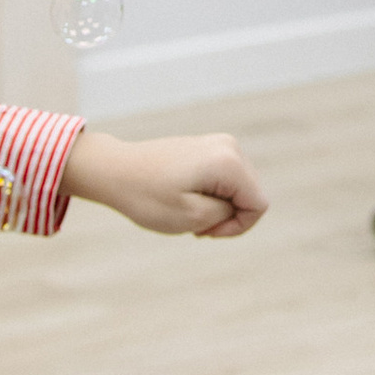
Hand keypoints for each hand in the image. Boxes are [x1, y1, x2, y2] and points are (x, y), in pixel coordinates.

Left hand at [61, 129, 267, 237]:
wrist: (115, 170)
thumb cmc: (148, 197)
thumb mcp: (192, 217)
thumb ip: (228, 214)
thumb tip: (240, 204)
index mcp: (229, 162)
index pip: (258, 204)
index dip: (238, 227)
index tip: (205, 231)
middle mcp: (230, 147)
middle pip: (251, 194)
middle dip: (229, 217)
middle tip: (194, 225)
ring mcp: (220, 143)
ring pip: (239, 188)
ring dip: (218, 207)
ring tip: (188, 212)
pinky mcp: (209, 147)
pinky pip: (226, 179)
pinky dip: (212, 195)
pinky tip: (186, 200)